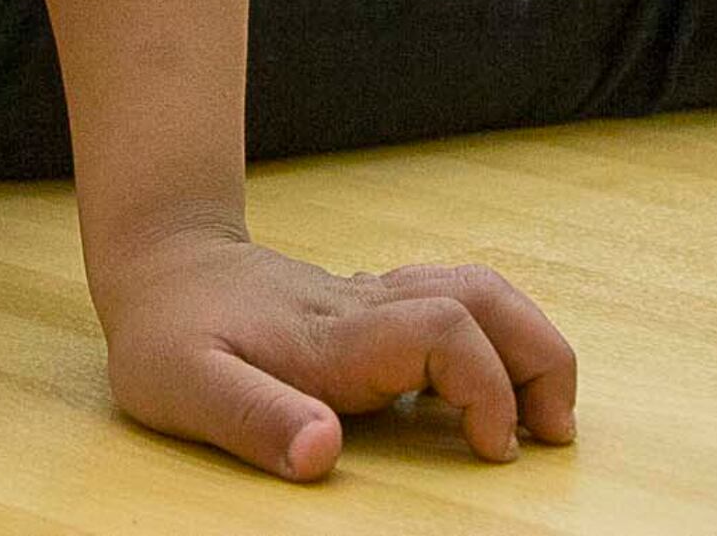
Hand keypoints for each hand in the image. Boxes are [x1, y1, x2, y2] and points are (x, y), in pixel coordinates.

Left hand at [92, 231, 574, 480]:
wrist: (161, 261)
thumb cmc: (167, 331)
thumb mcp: (183, 386)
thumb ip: (254, 419)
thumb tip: (323, 454)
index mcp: (335, 336)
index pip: (445, 331)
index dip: (488, 387)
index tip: (494, 449)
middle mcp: (367, 307)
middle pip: (487, 298)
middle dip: (541, 358)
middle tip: (555, 433)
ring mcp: (374, 299)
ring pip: (481, 291)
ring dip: (528, 344)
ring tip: (543, 415)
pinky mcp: (373, 305)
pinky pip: (457, 302)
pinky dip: (498, 338)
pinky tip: (491, 389)